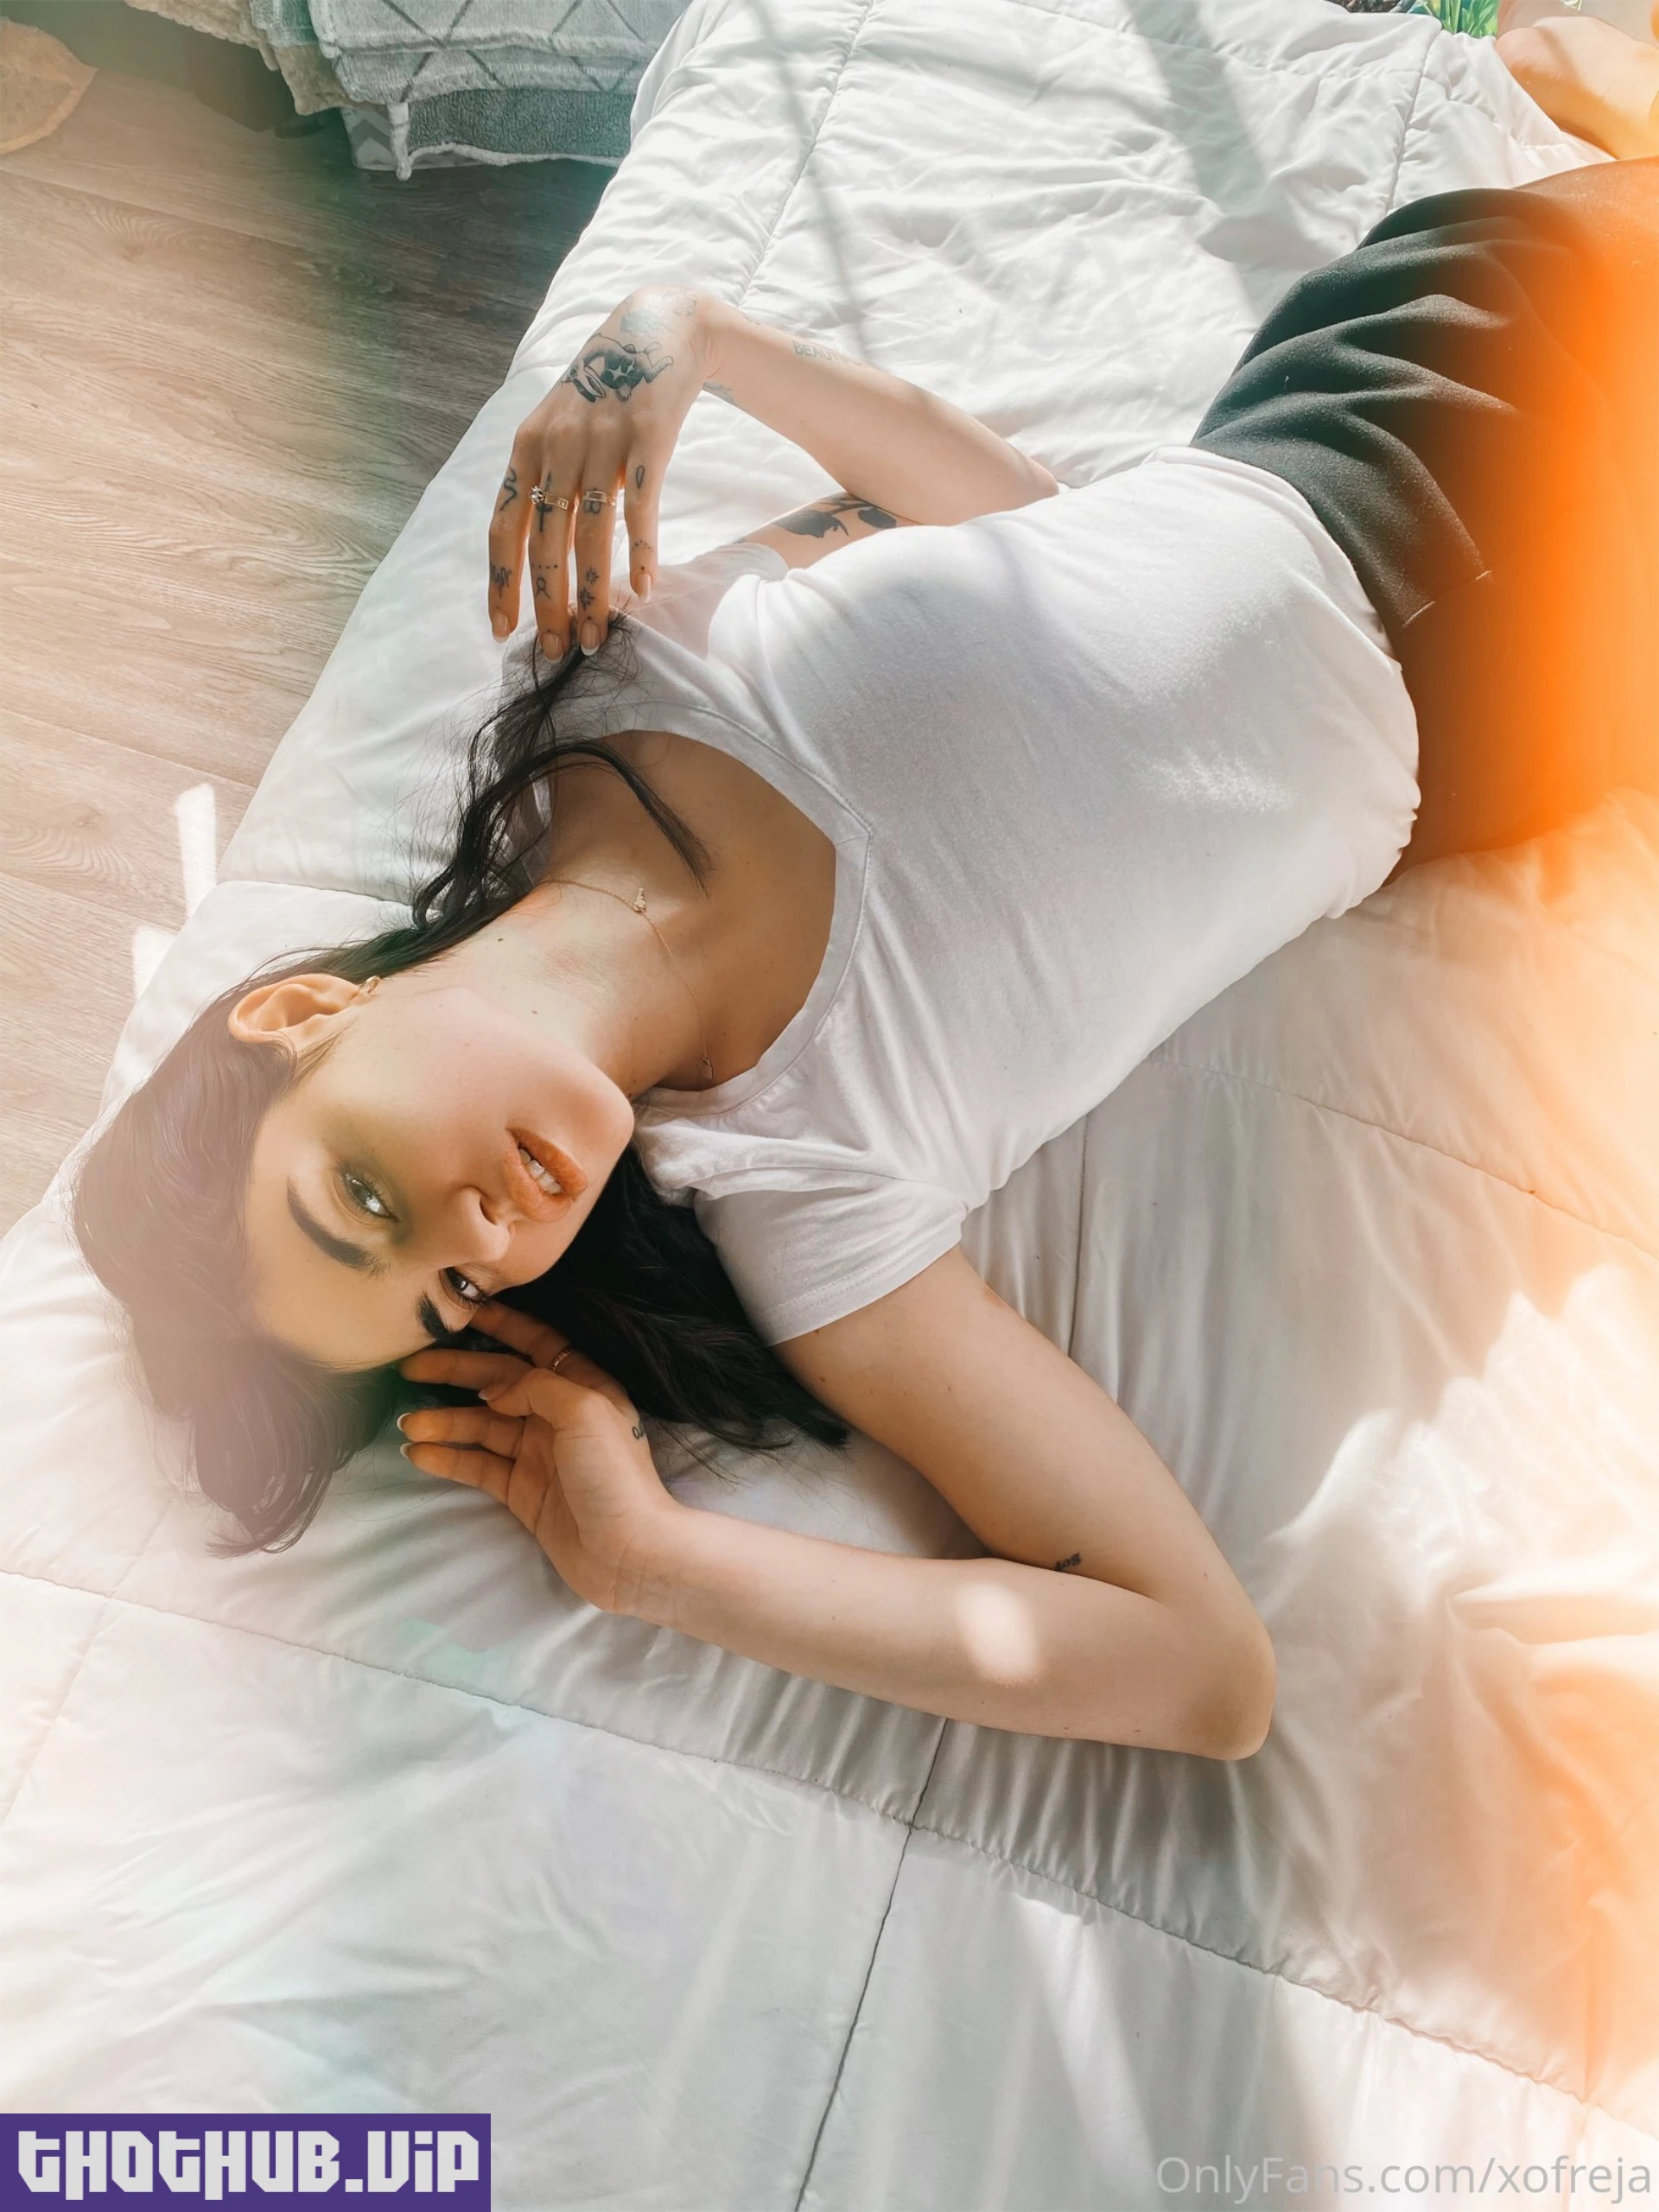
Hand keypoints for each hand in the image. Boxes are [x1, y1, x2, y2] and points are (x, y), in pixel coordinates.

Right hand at [398, 1301, 682, 1615]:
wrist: (627, 1553)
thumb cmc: (614, 1474)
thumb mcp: (583, 1408)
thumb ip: (536, 1385)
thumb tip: (495, 1392)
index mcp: (581, 1386)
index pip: (537, 1343)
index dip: (501, 1325)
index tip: (461, 1311)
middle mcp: (557, 1414)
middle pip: (499, 1382)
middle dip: (456, 1372)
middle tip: (410, 1368)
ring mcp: (538, 1454)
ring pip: (482, 1426)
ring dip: (444, 1421)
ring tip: (407, 1423)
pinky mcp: (521, 1491)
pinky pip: (478, 1465)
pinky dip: (448, 1457)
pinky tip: (418, 1452)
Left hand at [490, 286, 716, 658]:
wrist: (656, 331)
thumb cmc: (604, 392)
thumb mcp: (556, 427)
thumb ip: (542, 480)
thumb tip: (533, 553)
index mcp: (526, 449)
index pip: (503, 529)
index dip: (502, 583)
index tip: (503, 632)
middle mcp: (556, 448)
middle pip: (544, 543)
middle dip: (548, 604)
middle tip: (557, 651)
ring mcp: (601, 444)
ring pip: (590, 537)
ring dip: (593, 595)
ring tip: (596, 637)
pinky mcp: (646, 441)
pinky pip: (640, 511)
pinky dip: (641, 554)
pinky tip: (645, 591)